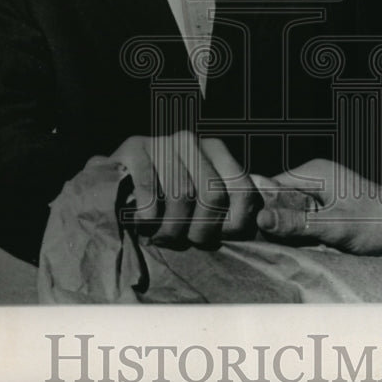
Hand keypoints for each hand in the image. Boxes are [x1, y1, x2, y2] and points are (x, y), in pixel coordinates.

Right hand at [110, 131, 257, 248]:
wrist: (115, 179)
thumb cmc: (164, 196)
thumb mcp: (199, 196)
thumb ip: (229, 203)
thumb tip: (267, 220)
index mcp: (215, 149)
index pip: (241, 188)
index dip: (237, 220)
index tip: (223, 236)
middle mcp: (191, 140)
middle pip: (212, 196)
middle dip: (201, 230)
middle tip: (187, 241)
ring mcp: (162, 141)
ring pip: (181, 197)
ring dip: (171, 228)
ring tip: (163, 236)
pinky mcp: (134, 147)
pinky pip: (149, 191)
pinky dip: (148, 216)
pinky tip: (144, 223)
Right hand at [255, 159, 381, 255]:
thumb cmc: (379, 223)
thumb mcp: (334, 226)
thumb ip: (296, 223)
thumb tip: (259, 218)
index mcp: (314, 172)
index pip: (268, 185)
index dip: (259, 208)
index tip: (253, 232)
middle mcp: (315, 176)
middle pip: (277, 198)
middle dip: (274, 220)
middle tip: (273, 244)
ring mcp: (322, 190)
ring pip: (289, 209)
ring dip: (288, 228)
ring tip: (292, 245)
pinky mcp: (328, 204)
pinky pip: (303, 216)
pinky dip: (301, 231)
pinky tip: (305, 244)